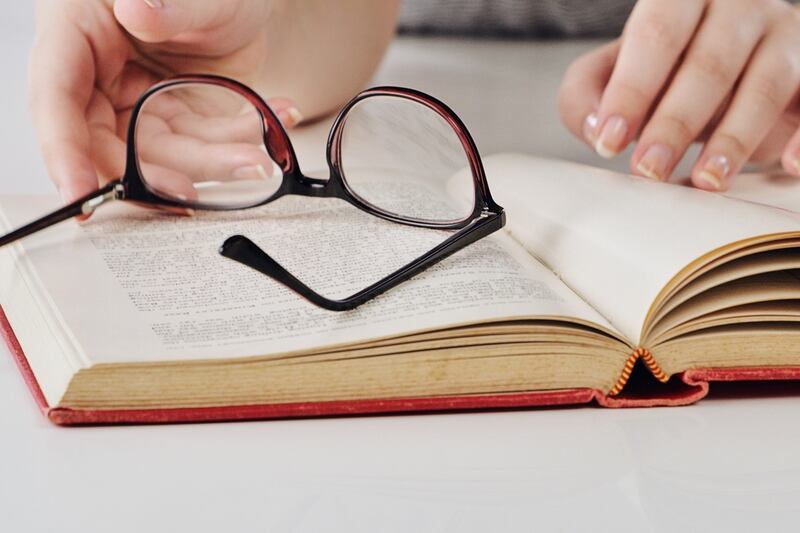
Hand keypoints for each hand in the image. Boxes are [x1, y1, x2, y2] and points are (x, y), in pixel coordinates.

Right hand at [29, 0, 305, 206]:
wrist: (247, 1)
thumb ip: (163, 2)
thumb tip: (137, 12)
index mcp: (77, 32)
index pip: (56, 99)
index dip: (63, 152)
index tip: (80, 194)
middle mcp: (102, 76)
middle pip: (109, 143)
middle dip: (153, 173)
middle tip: (188, 194)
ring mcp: (141, 103)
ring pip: (163, 155)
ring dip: (210, 163)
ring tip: (255, 158)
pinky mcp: (179, 120)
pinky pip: (204, 146)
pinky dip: (238, 144)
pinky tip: (274, 123)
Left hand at [558, 0, 799, 190]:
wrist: (726, 67)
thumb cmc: (663, 71)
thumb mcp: (612, 76)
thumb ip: (586, 94)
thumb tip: (598, 130)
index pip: (658, 33)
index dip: (632, 88)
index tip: (610, 140)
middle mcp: (741, 7)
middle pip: (710, 63)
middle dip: (676, 123)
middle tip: (648, 169)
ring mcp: (786, 36)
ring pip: (766, 84)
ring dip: (734, 138)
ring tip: (705, 181)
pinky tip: (787, 165)